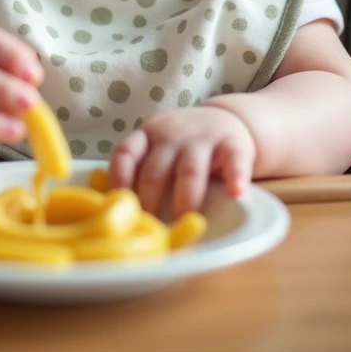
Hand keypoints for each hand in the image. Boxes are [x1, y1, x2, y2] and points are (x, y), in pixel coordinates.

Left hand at [109, 106, 255, 218]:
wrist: (227, 119)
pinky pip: (234, 160)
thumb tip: (114, 213)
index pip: (125, 154)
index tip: (117, 209)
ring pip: (189, 170)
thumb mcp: (157, 148)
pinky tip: (235, 193)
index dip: (118, 181)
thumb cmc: (183, 146)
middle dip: (150, 203)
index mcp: (147, 135)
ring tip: (183, 224)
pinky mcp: (233, 144)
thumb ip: (139, 171)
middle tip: (149, 232)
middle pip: (155, 170)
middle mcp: (171, 134)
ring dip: (184, 200)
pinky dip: (235, 177)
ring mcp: (202, 138)